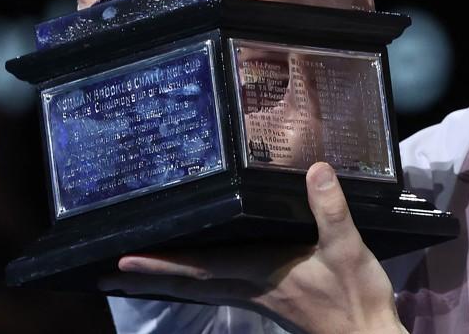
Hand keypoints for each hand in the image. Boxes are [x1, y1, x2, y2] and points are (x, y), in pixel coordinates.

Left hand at [99, 163, 404, 333]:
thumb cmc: (354, 296)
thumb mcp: (347, 249)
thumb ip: (330, 210)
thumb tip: (315, 169)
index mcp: (261, 273)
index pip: (202, 268)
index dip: (164, 263)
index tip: (126, 259)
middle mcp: (251, 287)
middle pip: (193, 281)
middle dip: (154, 274)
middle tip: (113, 268)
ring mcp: (259, 296)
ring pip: (205, 286)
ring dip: (173, 279)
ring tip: (141, 271)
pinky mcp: (271, 298)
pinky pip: (222, 286)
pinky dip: (201, 279)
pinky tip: (200, 274)